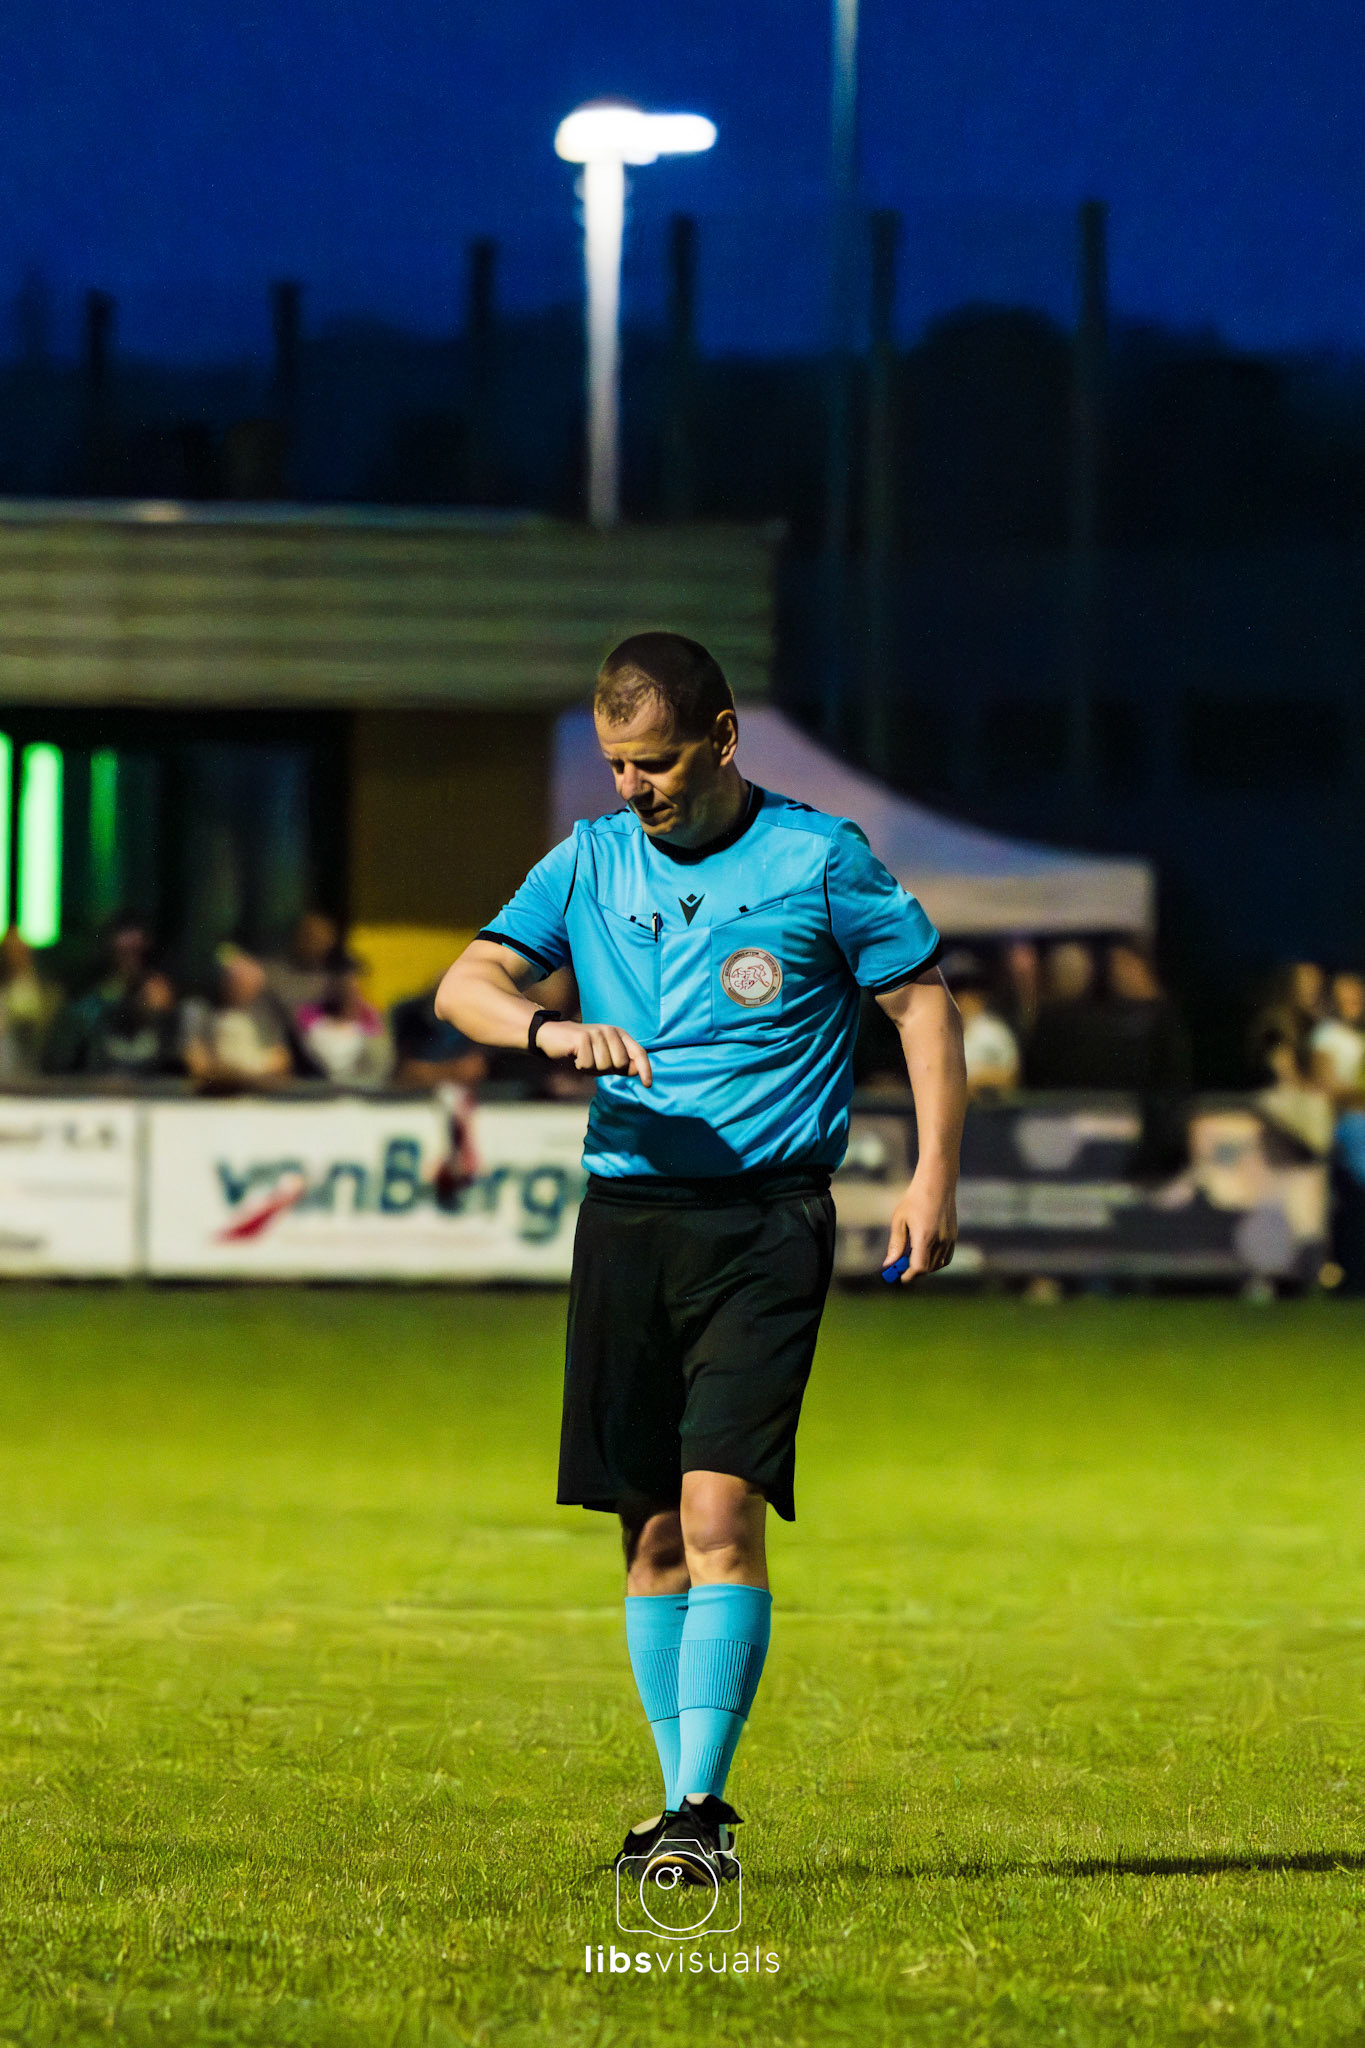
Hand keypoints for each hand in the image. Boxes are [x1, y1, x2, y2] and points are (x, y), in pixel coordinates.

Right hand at [537, 1019, 652, 1086]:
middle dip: (606, 1070)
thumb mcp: (602, 1058)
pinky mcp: (583, 1038)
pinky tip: (574, 1057)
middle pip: (621, 1064)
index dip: (645, 1069)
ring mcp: (597, 1033)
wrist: (550, 1036)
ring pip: (604, 1066)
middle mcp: (610, 1031)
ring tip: (582, 1058)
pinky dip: (580, 1066)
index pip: (639, 1052)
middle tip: (592, 1062)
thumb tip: (637, 1071)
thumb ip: (620, 1064)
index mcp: (619, 1035)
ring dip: (591, 1069)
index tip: (648, 1084)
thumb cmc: (579, 1050)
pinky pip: (588, 1064)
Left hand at [884, 1167, 956, 1283]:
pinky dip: (937, 1261)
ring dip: (925, 1266)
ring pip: (938, 1264)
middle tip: (901, 1267)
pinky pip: (947, 1257)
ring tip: (911, 1257)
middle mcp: (940, 1240)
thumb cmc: (915, 1198)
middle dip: (914, 1271)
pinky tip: (926, 1253)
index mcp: (924, 1237)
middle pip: (928, 1268)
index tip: (899, 1277)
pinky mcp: (954, 1235)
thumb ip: (895, 1244)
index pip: (919, 1268)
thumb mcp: (899, 1219)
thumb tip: (888, 1264)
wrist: (938, 1182)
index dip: (909, 1275)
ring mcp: (949, 1238)